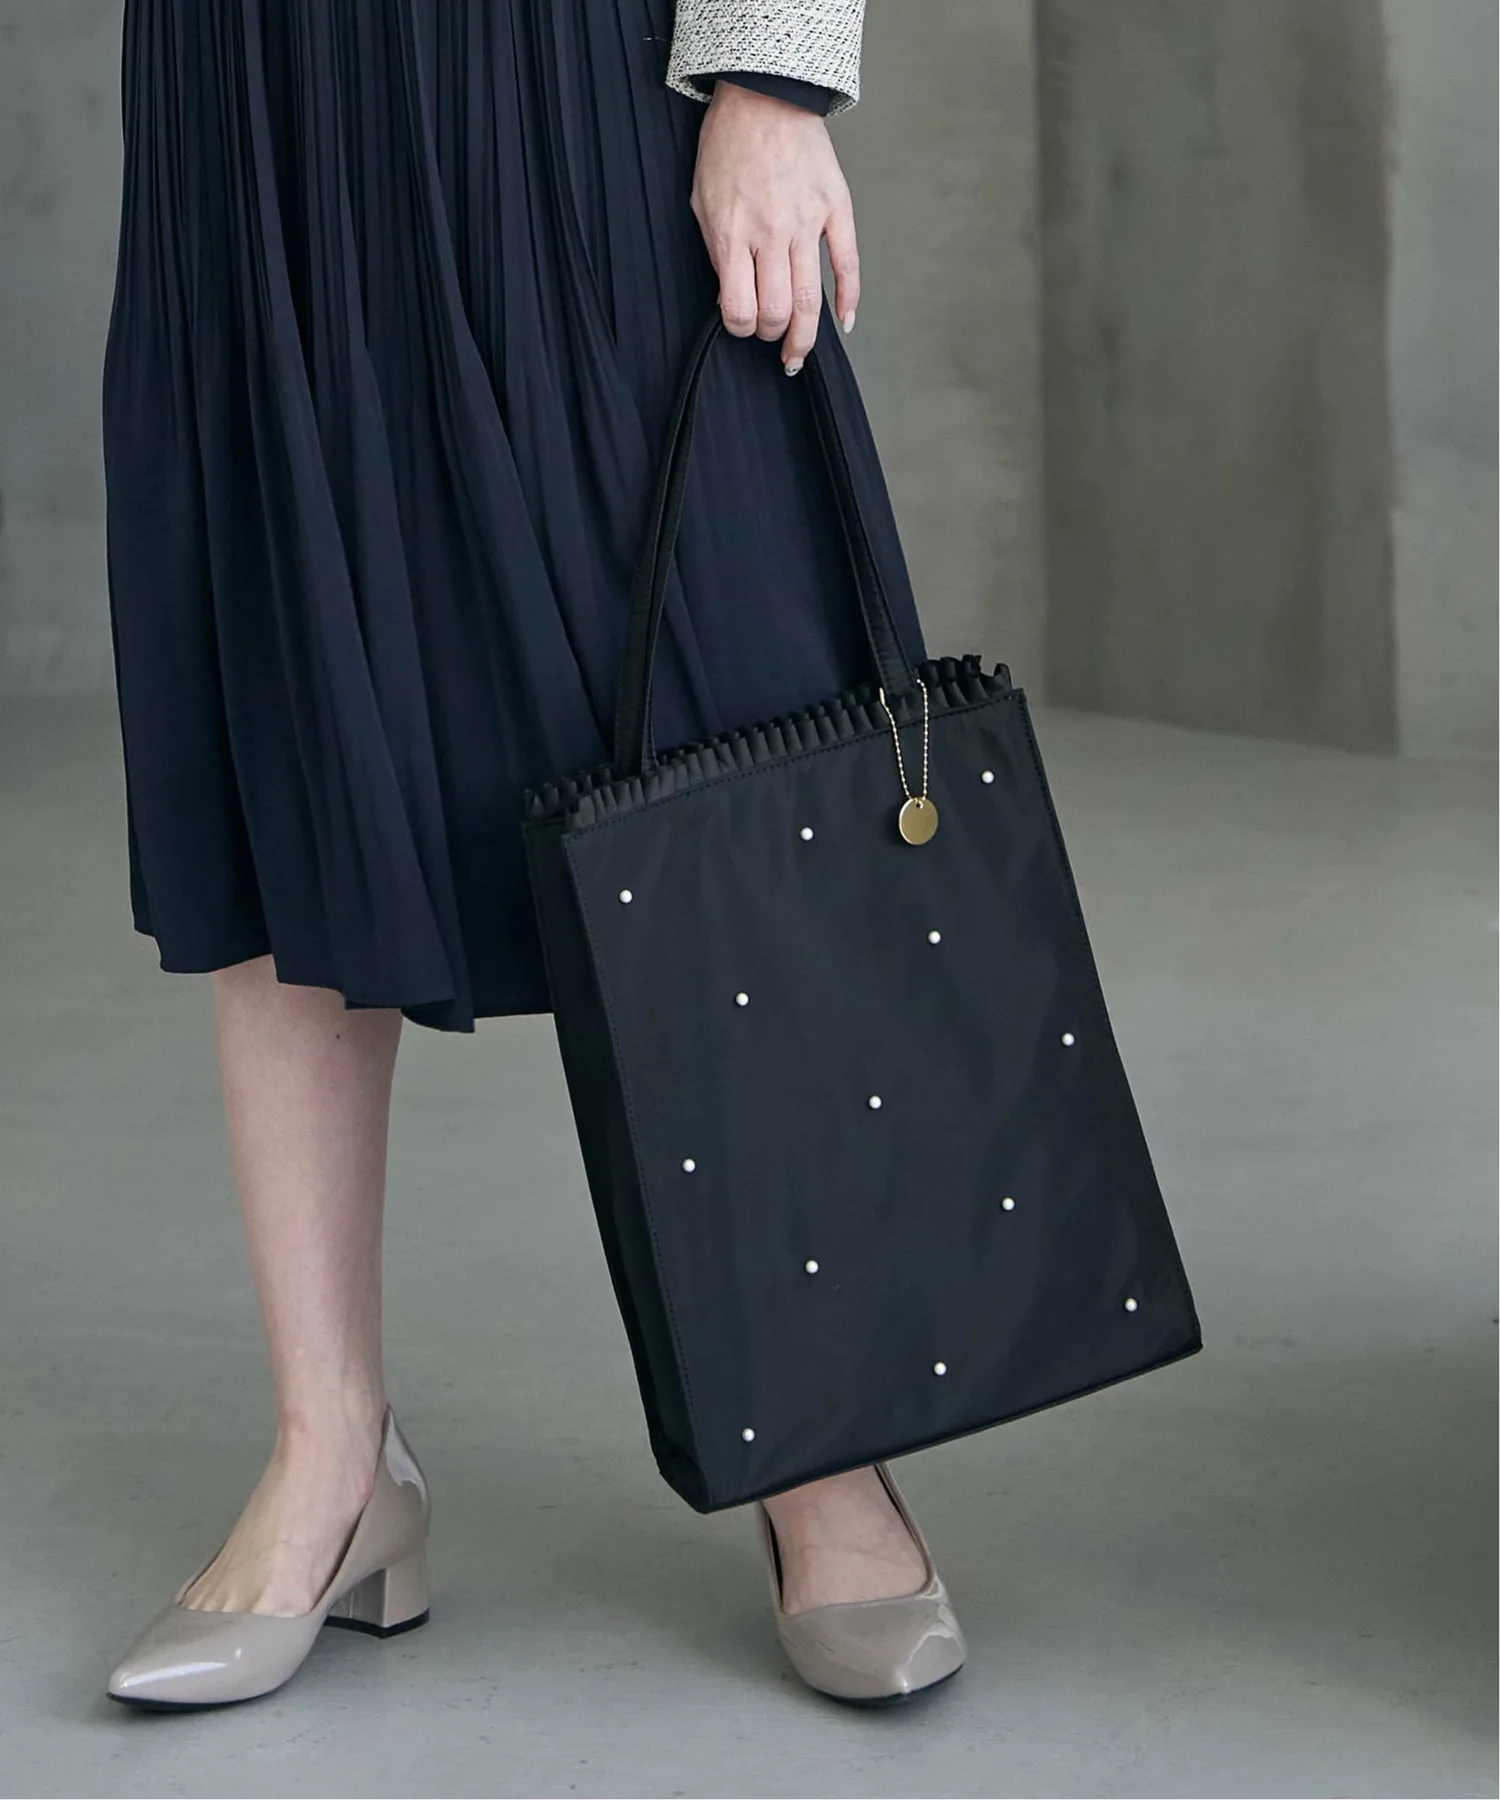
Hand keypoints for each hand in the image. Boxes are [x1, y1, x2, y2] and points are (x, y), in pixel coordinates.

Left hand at [690, 80, 859, 374]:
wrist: (763, 98)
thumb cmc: (728, 147)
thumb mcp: (702, 202)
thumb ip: (717, 251)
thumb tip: (733, 293)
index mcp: (733, 234)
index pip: (739, 310)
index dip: (740, 329)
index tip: (742, 327)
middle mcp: (771, 234)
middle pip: (776, 312)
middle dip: (771, 335)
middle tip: (770, 336)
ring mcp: (807, 222)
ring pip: (809, 300)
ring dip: (804, 336)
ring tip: (798, 353)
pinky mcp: (834, 209)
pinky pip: (847, 264)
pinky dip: (849, 299)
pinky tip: (844, 322)